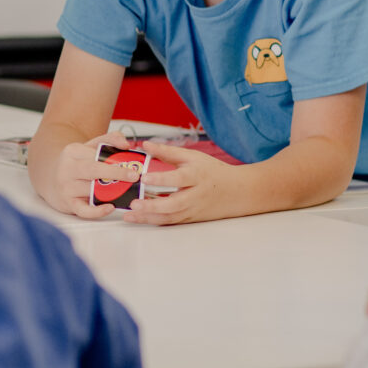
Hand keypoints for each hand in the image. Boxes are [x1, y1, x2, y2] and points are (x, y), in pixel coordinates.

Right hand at [45, 131, 140, 219]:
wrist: (50, 178)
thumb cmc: (76, 164)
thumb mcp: (88, 147)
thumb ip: (108, 140)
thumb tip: (126, 144)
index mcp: (73, 151)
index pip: (96, 154)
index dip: (115, 161)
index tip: (132, 167)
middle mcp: (67, 168)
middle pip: (93, 170)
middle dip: (115, 173)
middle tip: (133, 177)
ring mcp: (66, 187)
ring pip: (91, 190)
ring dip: (111, 192)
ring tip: (126, 191)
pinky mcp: (67, 204)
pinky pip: (84, 210)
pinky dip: (98, 211)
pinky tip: (110, 207)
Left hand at [115, 142, 239, 224]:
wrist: (237, 191)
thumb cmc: (212, 171)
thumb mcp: (193, 156)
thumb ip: (168, 152)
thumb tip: (145, 145)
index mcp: (197, 175)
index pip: (179, 178)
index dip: (162, 179)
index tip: (145, 177)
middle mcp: (196, 195)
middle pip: (175, 204)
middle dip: (153, 206)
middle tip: (134, 203)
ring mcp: (194, 210)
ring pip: (171, 217)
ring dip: (149, 218)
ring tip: (130, 215)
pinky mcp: (192, 219)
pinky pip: (172, 222)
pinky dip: (156, 221)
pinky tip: (141, 219)